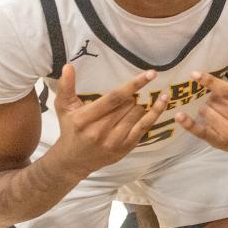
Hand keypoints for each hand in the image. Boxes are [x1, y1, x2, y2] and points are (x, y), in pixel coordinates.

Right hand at [50, 66, 170, 176]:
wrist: (73, 162)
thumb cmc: (70, 129)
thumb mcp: (64, 108)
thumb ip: (66, 87)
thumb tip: (68, 66)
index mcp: (84, 119)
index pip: (114, 98)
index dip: (133, 85)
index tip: (150, 74)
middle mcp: (100, 131)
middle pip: (128, 104)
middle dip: (130, 97)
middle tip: (123, 99)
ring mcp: (114, 141)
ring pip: (138, 113)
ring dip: (137, 105)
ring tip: (128, 107)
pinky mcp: (125, 147)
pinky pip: (145, 126)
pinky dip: (155, 112)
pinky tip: (163, 100)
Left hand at [174, 60, 227, 153]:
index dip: (211, 82)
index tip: (195, 74)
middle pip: (214, 103)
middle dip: (211, 97)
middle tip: (217, 98)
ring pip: (207, 114)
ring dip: (206, 107)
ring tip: (215, 108)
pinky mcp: (221, 143)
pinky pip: (201, 132)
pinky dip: (189, 124)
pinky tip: (180, 116)